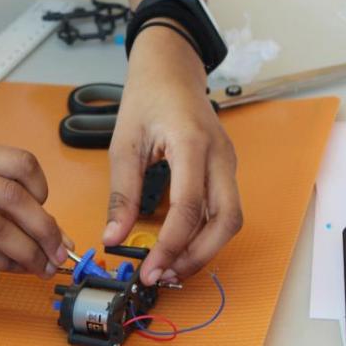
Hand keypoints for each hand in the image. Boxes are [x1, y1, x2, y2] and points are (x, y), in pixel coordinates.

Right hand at [0, 137, 70, 278]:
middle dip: (44, 228)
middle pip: (9, 196)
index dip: (43, 191)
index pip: (17, 162)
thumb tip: (54, 232)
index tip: (49, 214)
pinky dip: (1, 264)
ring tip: (41, 267)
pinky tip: (13, 270)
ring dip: (27, 252)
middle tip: (59, 253)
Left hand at [104, 25, 242, 284]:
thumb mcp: (124, 143)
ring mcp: (228, 163)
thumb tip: (113, 237)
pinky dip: (206, 234)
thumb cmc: (147, 98)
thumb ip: (121, 193)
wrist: (171, 69)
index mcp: (191, 143)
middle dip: (198, 256)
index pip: (189, 206)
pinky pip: (224, 210)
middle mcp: (220, 155)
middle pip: (227, 220)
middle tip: (164, 275)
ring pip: (231, 220)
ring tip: (171, 266)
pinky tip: (180, 246)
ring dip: (205, 249)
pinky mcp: (226, 170)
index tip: (149, 270)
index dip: (171, 245)